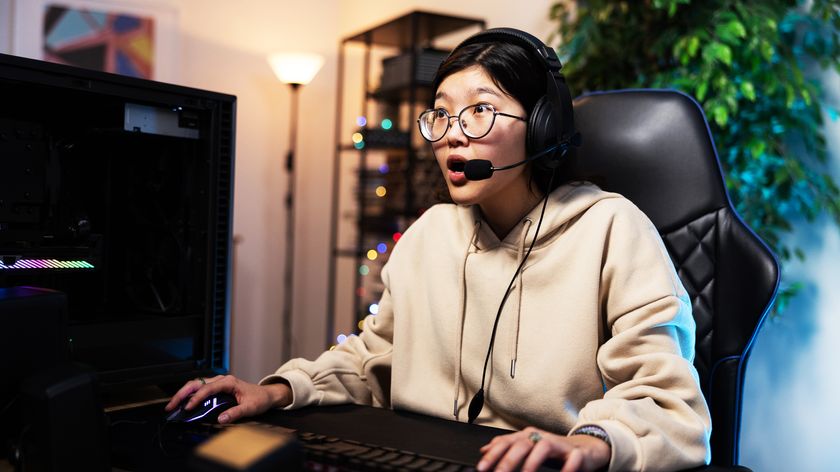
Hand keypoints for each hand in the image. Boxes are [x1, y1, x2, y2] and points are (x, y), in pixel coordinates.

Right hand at [164, 374, 292, 423]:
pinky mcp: (217, 388)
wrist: (267, 395)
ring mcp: (219, 383)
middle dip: (182, 393)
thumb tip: (221, 419)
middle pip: (197, 383)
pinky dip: (190, 395)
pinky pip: (200, 389)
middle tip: (171, 405)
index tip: (188, 407)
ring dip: (184, 394)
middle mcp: (222, 380)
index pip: (208, 388)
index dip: (197, 397)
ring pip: (196, 384)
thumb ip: (235, 413)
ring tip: (173, 405)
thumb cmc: (259, 399)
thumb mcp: (250, 407)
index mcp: (229, 382)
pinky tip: (183, 403)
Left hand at [477, 427, 609, 471]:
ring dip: (532, 462)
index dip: (493, 455)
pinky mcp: (576, 452)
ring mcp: (559, 444)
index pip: (506, 442)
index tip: (481, 468)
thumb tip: (484, 450)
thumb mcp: (528, 446)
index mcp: (528, 436)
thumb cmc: (554, 449)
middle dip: (508, 460)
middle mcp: (541, 437)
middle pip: (522, 444)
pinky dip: (567, 467)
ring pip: (543, 446)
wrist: (585, 447)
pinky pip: (572, 458)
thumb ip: (507, 447)